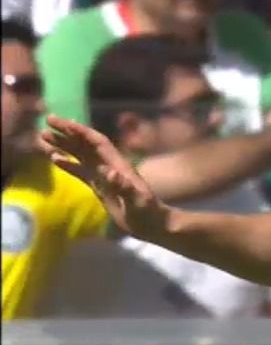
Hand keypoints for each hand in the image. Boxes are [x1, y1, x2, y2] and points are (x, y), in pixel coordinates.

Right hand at [40, 115, 171, 240]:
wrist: (152, 224)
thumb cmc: (148, 212)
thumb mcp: (138, 200)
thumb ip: (124, 186)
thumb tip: (107, 171)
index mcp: (118, 165)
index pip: (98, 143)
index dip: (82, 132)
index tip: (64, 123)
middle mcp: (110, 166)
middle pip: (86, 144)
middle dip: (68, 132)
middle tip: (48, 120)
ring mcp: (104, 176)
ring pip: (81, 155)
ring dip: (64, 145)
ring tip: (44, 136)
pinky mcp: (100, 187)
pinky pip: (81, 171)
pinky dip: (68, 164)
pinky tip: (53, 159)